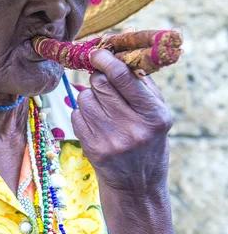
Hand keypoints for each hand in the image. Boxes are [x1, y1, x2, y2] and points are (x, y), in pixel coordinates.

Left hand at [71, 48, 172, 196]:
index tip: (96, 52)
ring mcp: (111, 140)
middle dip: (99, 78)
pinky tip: (97, 125)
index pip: (123, 77)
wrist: (137, 187)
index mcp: (154, 115)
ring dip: (90, 98)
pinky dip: (83, 114)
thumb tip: (123, 46)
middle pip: (100, 84)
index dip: (105, 60)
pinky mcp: (92, 148)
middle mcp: (133, 128)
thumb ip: (143, 81)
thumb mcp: (157, 114)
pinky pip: (76, 115)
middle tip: (104, 84)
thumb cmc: (148, 141)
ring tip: (104, 111)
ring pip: (85, 98)